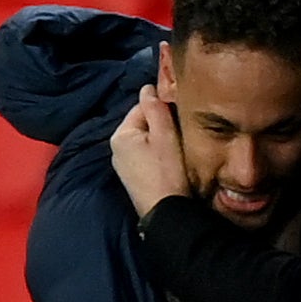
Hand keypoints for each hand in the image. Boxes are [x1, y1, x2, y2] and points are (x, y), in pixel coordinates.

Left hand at [109, 85, 189, 217]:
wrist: (166, 214)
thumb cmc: (167, 173)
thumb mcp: (165, 135)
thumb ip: (156, 109)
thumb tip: (148, 88)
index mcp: (120, 135)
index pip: (142, 108)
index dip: (163, 108)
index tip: (182, 115)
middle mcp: (116, 150)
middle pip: (143, 125)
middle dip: (162, 125)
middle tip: (183, 133)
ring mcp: (123, 166)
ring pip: (146, 142)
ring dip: (161, 141)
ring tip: (180, 148)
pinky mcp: (133, 179)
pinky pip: (146, 157)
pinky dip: (158, 156)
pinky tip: (171, 163)